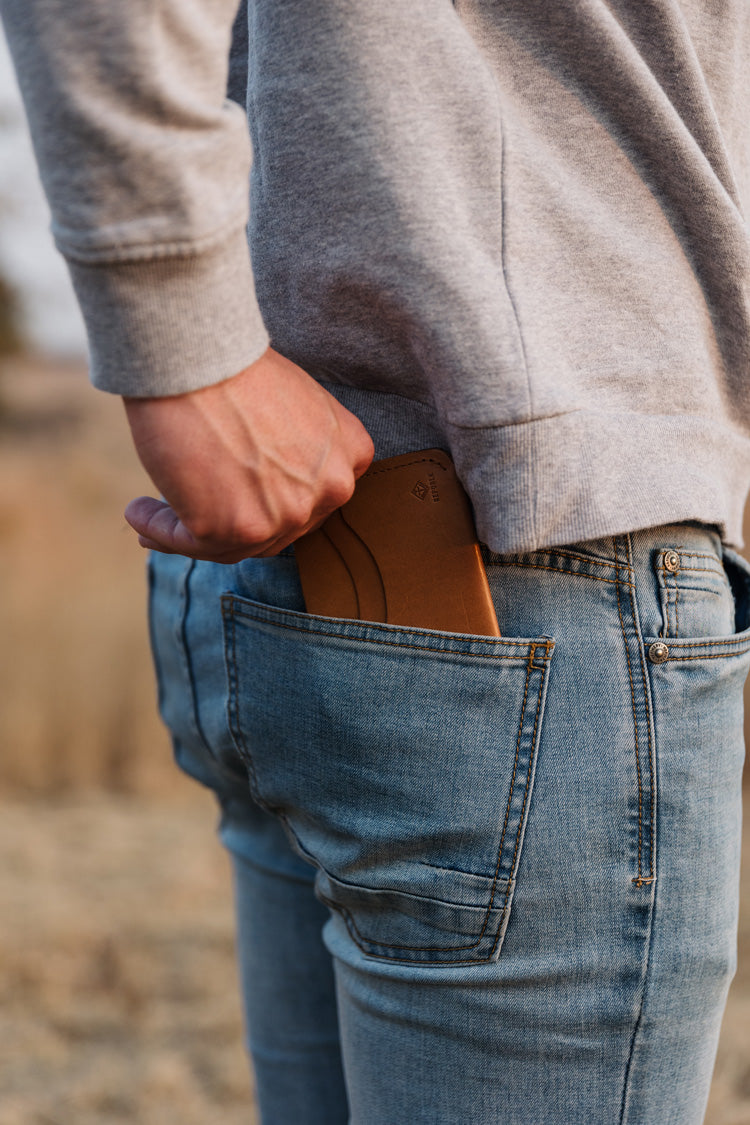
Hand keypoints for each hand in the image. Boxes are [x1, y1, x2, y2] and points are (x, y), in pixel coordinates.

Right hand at [122, 348, 373, 560]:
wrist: (198, 353)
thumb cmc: (234, 366)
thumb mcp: (296, 404)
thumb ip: (296, 447)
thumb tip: (257, 481)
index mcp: (349, 455)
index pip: (311, 498)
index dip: (269, 503)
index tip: (236, 500)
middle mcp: (329, 491)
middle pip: (276, 526)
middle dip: (232, 522)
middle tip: (194, 514)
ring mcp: (286, 514)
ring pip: (234, 544)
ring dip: (189, 534)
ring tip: (152, 517)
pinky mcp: (235, 529)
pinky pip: (192, 544)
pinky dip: (160, 532)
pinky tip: (138, 514)